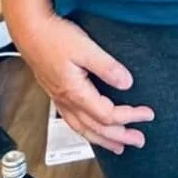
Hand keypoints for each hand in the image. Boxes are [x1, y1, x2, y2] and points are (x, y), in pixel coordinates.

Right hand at [10, 10, 153, 154]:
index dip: (129, 116)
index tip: (146, 114)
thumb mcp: (85, 47)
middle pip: (97, 128)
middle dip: (120, 136)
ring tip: (117, 146)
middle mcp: (67, 101)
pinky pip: (74, 122)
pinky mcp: (57, 94)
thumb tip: (126, 83)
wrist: (30, 31)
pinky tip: (91, 130)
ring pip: (84, 129)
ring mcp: (60, 100)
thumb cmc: (54, 37)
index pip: (108, 115)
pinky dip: (87, 131)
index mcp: (76, 92)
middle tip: (138, 140)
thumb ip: (107, 66)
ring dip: (103, 139)